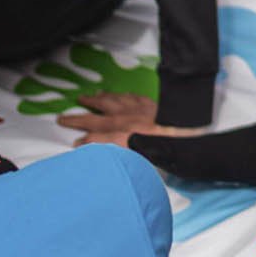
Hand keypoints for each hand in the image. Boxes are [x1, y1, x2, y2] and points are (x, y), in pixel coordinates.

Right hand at [55, 92, 199, 146]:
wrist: (193, 132)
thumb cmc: (172, 151)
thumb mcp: (146, 160)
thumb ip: (125, 158)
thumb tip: (110, 159)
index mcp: (124, 136)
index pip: (97, 139)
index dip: (85, 143)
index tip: (74, 145)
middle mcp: (127, 121)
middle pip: (97, 118)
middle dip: (78, 118)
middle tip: (62, 117)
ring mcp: (139, 109)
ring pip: (112, 102)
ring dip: (96, 100)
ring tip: (85, 98)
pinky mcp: (152, 104)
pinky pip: (131, 97)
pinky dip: (121, 96)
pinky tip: (118, 95)